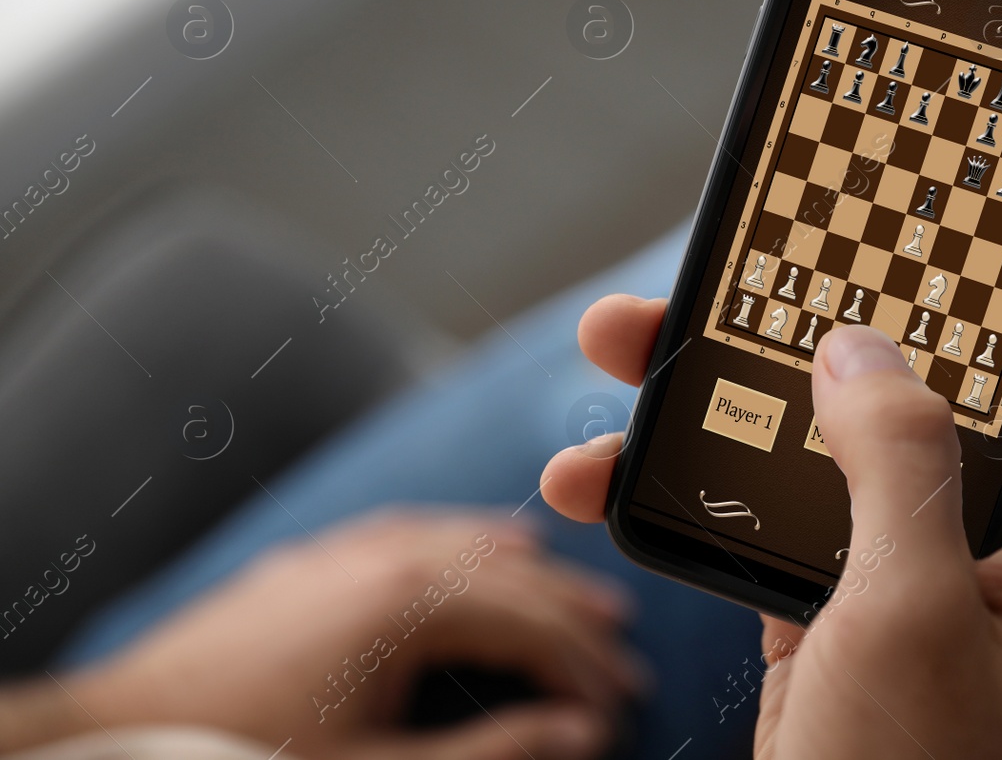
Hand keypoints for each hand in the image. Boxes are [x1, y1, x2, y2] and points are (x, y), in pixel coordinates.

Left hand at [70, 510, 645, 759]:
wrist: (112, 736)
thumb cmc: (244, 759)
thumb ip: (491, 752)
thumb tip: (579, 734)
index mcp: (410, 603)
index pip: (531, 623)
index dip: (586, 667)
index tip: (622, 704)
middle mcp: (384, 559)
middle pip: (508, 574)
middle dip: (571, 615)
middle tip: (623, 648)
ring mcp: (341, 554)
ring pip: (462, 541)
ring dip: (527, 571)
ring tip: (575, 592)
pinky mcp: (306, 565)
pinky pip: (407, 531)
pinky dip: (459, 542)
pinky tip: (472, 547)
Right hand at [544, 261, 1001, 759]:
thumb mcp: (912, 612)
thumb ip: (896, 461)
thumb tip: (860, 344)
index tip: (960, 179)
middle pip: (929, 373)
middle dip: (821, 312)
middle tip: (733, 255)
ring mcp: (929, 566)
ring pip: (834, 437)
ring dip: (726, 400)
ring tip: (621, 348)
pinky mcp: (852, 605)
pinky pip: (779, 515)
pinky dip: (697, 495)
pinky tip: (597, 477)